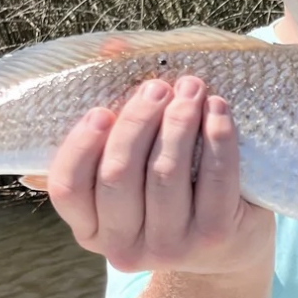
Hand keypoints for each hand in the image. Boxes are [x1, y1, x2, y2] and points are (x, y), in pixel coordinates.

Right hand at [35, 76, 275, 276]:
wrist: (229, 246)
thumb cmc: (171, 193)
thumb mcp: (135, 167)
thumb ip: (113, 119)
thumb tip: (109, 50)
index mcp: (91, 228)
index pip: (68, 188)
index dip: (81, 145)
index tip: (102, 110)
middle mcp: (123, 247)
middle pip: (118, 175)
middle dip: (138, 121)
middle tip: (157, 86)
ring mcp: (170, 248)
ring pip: (165, 173)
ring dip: (179, 120)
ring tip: (191, 88)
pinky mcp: (214, 238)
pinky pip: (214, 179)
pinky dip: (216, 137)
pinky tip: (218, 110)